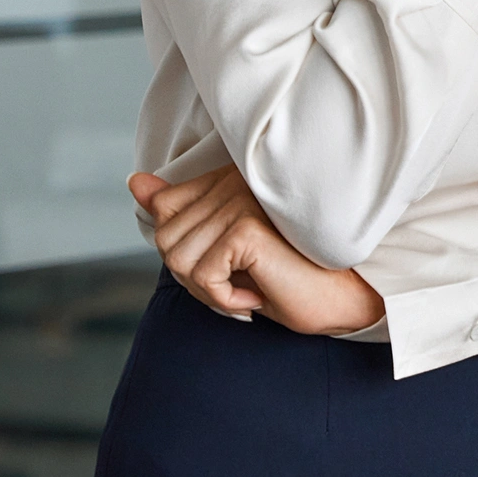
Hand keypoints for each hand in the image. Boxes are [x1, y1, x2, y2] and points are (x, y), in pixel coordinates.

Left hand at [131, 168, 384, 335]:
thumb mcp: (225, 247)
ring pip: (177, 260)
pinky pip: (201, 275)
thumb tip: (134, 181)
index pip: (165, 208)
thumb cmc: (289, 275)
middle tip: (240, 283)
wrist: (342, 298)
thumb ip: (182, 212)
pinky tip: (256, 296)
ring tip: (249, 288)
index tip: (228, 264)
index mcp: (230, 178)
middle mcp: (235, 181)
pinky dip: (223, 298)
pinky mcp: (246, 228)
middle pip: (166, 238)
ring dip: (209, 291)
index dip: (184, 250)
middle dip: (194, 276)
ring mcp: (241, 201)